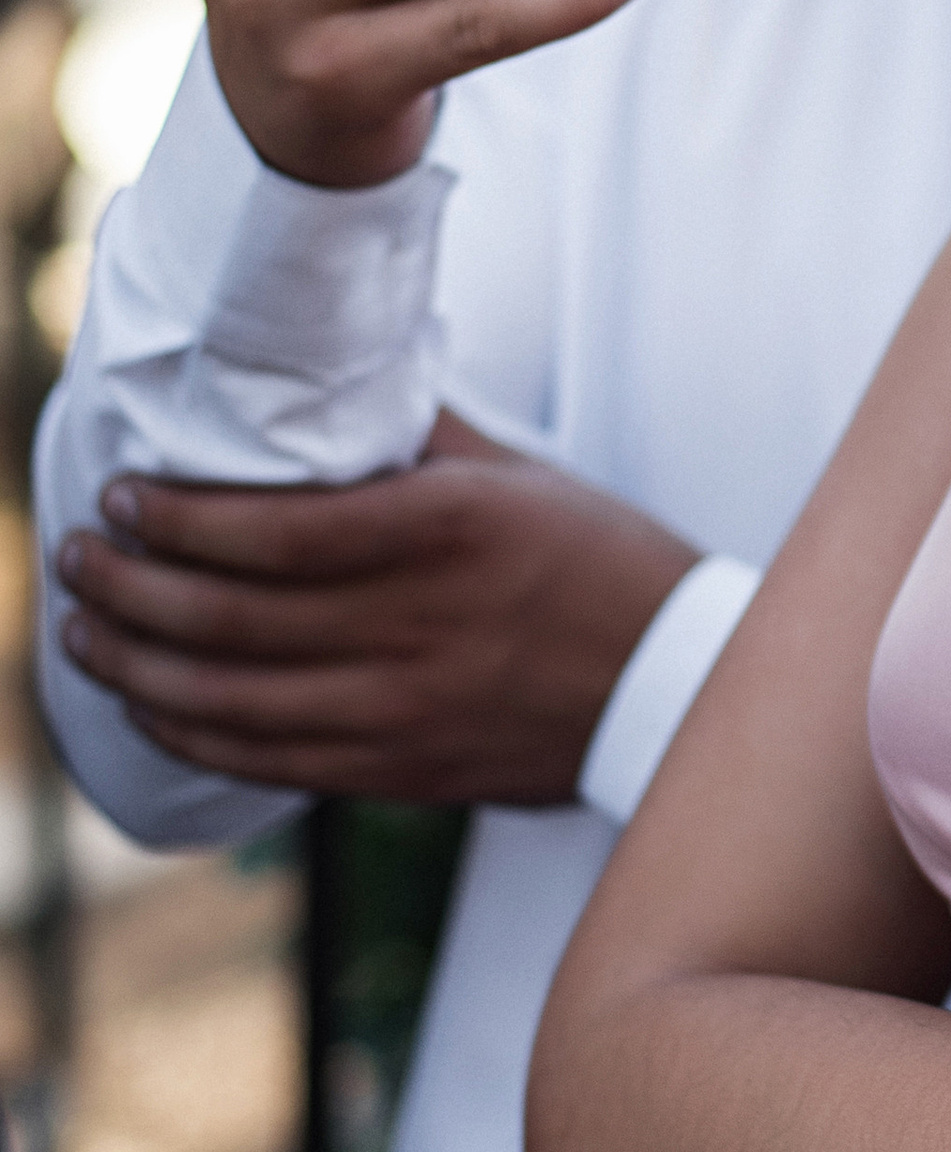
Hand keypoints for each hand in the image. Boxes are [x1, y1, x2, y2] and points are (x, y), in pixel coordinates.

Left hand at [53, 413, 703, 805]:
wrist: (673, 685)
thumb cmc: (599, 561)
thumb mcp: (519, 475)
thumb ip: (418, 434)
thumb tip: (326, 381)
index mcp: (445, 531)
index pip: (273, 531)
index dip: (177, 520)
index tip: (123, 498)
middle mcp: (416, 623)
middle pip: (230, 615)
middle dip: (129, 587)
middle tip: (75, 557)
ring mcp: (405, 708)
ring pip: (231, 697)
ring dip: (138, 664)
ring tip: (83, 631)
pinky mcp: (402, 770)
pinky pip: (267, 761)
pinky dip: (192, 733)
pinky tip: (150, 704)